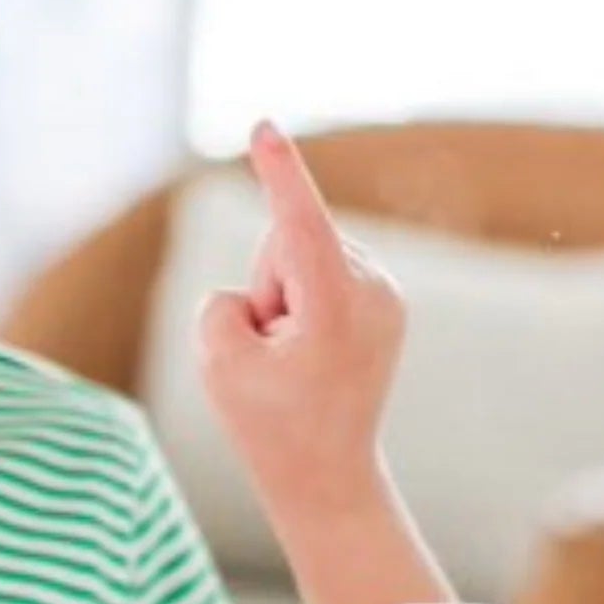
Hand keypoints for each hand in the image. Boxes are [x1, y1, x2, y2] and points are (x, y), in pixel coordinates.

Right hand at [196, 124, 407, 544]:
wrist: (327, 476)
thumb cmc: (269, 427)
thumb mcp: (217, 363)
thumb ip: (220, 303)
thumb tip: (260, 287)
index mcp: (336, 307)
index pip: (298, 223)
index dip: (278, 173)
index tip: (263, 128)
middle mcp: (373, 290)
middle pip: (284, 244)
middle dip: (264, 287)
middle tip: (274, 360)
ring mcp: (386, 294)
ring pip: (300, 257)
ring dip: (282, 301)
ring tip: (295, 362)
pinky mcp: (384, 299)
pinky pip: (319, 271)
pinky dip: (303, 303)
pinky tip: (313, 351)